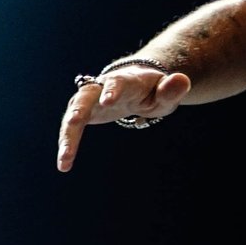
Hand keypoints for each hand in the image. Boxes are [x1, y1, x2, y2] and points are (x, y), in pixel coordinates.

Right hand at [56, 65, 191, 170]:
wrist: (133, 86)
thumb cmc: (152, 90)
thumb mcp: (166, 92)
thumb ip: (172, 89)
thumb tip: (182, 79)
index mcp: (124, 81)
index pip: (116, 83)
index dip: (112, 90)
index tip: (108, 102)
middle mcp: (99, 88)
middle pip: (84, 98)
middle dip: (78, 110)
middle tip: (73, 121)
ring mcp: (87, 100)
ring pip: (72, 116)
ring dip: (67, 136)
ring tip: (64, 160)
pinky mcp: (81, 113)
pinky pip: (70, 129)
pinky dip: (67, 145)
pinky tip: (64, 165)